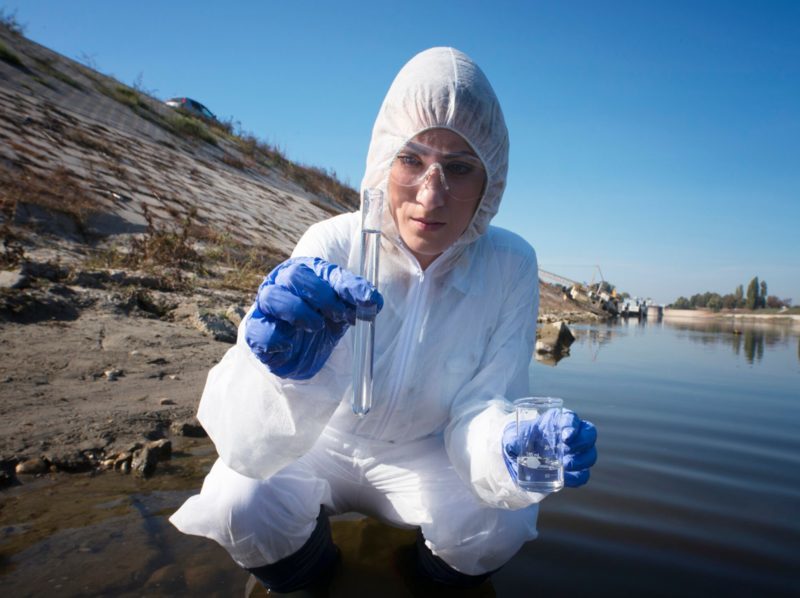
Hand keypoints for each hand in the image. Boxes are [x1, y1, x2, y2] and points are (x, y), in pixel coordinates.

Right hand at [245, 257, 382, 379]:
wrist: (302, 352)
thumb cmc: (323, 321)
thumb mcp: (344, 311)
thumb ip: (357, 302)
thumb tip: (375, 301)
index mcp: (307, 272)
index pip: (328, 272)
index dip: (349, 286)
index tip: (369, 300)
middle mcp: (283, 283)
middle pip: (295, 276)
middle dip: (322, 297)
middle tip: (339, 315)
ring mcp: (266, 306)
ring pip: (272, 297)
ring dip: (299, 312)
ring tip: (316, 327)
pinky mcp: (256, 330)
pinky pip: (260, 330)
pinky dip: (277, 338)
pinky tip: (290, 345)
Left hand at [502, 409, 596, 488]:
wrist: (517, 458)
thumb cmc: (518, 439)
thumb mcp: (511, 436)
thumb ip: (512, 439)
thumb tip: (514, 444)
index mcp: (557, 420)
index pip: (571, 417)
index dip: (572, 424)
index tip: (566, 435)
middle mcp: (571, 435)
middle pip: (589, 433)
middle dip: (582, 441)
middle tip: (567, 448)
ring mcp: (575, 453)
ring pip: (590, 454)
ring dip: (581, 461)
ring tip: (565, 465)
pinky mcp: (573, 470)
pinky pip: (583, 475)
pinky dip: (577, 477)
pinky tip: (565, 478)